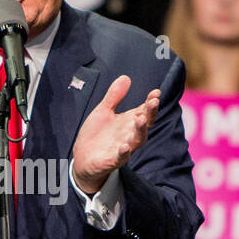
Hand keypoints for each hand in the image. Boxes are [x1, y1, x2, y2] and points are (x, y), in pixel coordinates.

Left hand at [72, 75, 159, 193]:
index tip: (156, 92)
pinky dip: (124, 153)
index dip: (151, 101)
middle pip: (145, 123)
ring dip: (141, 130)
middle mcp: (130, 134)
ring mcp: (123, 148)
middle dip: (150, 113)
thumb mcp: (104, 111)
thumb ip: (114, 96)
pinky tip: (124, 146)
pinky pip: (121, 158)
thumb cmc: (97, 134)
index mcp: (129, 121)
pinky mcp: (112, 160)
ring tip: (141, 119)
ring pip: (137, 140)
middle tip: (154, 102)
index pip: (144, 110)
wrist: (82, 157)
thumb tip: (125, 77)